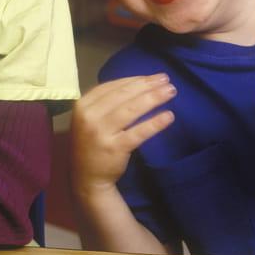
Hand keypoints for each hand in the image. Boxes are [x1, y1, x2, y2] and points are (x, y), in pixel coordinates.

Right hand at [70, 74, 175, 196]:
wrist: (86, 178)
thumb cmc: (91, 143)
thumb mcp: (90, 118)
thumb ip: (107, 101)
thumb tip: (139, 82)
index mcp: (83, 105)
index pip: (113, 86)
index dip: (135, 79)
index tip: (153, 77)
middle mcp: (90, 116)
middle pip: (124, 95)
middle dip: (147, 85)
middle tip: (166, 79)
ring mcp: (102, 133)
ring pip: (132, 110)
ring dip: (154, 98)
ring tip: (171, 92)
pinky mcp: (115, 148)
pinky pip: (138, 132)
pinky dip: (155, 123)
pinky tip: (168, 116)